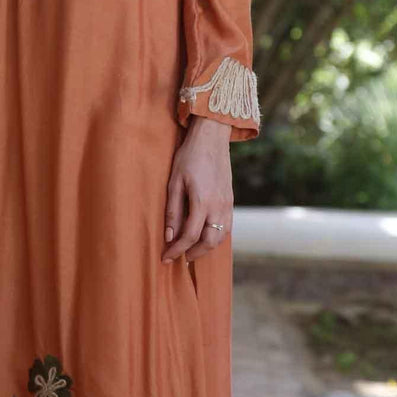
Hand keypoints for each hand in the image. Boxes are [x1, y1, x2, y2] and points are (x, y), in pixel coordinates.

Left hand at [162, 117, 232, 264]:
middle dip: (194, 254)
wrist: (212, 138)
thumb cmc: (189, 157)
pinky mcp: (231, 200)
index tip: (165, 258)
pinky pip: (227, 226)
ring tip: (192, 249)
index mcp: (202, 202)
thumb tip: (169, 237)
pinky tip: (205, 236)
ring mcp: (227, 204)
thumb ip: (172, 211)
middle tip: (180, 257)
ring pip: (221, 237)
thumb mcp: (174, 182)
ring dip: (206, 247)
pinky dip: (216, 237)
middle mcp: (218, 206)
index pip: (189, 236)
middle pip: (209, 242)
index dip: (177, 250)